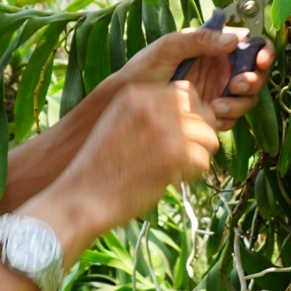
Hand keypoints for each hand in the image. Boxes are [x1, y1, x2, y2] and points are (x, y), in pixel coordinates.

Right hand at [30, 82, 221, 252]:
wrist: (81, 198)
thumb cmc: (101, 167)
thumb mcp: (117, 123)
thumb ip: (148, 110)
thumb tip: (191, 102)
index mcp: (136, 94)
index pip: (186, 93)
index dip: (189, 116)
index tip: (176, 137)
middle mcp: (152, 105)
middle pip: (203, 112)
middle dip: (199, 134)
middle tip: (181, 156)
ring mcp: (164, 129)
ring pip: (209, 136)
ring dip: (198, 156)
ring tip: (176, 169)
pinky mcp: (174, 155)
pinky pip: (204, 161)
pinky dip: (192, 176)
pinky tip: (170, 181)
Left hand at [111, 26, 275, 130]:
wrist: (125, 103)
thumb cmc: (143, 68)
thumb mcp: (168, 47)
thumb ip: (200, 39)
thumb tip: (234, 39)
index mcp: (214, 46)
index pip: (251, 44)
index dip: (263, 52)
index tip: (260, 60)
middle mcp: (221, 68)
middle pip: (256, 74)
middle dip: (253, 81)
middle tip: (236, 86)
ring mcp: (218, 91)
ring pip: (247, 98)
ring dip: (240, 103)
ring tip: (216, 106)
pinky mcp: (212, 113)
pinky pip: (232, 118)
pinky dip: (228, 118)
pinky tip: (210, 117)